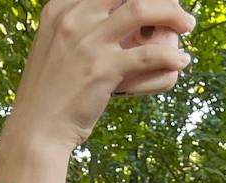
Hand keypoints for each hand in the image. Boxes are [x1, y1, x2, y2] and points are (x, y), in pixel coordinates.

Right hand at [5, 0, 194, 153]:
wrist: (38, 127)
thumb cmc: (54, 91)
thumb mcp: (58, 46)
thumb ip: (82, 27)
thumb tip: (122, 20)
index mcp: (61, 8)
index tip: (155, 2)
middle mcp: (73, 17)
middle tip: (177, 11)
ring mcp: (88, 42)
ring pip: (141, 10)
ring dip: (172, 14)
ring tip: (187, 25)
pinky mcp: (103, 69)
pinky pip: (148, 54)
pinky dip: (171, 56)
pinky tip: (182, 61)